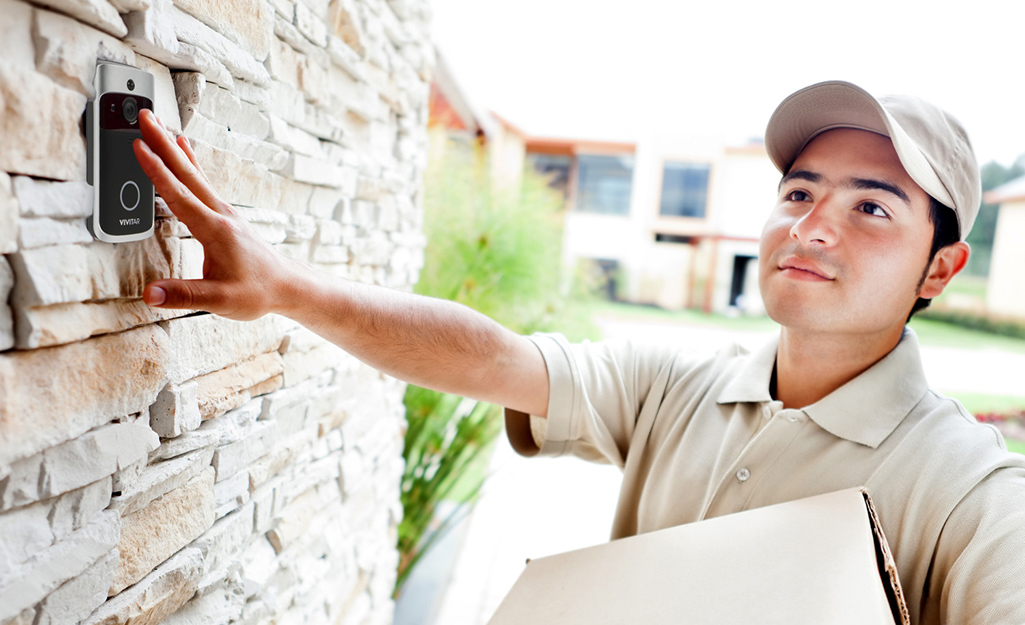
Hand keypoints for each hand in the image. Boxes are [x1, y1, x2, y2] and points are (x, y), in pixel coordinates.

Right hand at [133, 109, 295, 320]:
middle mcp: (221, 214)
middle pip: (187, 173)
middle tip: (146, 117)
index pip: (179, 195)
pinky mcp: (226, 215)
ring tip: (161, 126)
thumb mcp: (220, 300)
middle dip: (164, 143)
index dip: (157, 170)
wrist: (286, 286)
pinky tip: (186, 151)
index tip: (139, 146)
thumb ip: (184, 296)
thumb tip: (150, 294)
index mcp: (215, 229)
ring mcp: (225, 212)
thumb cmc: (258, 292)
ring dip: (175, 148)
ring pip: (195, 174)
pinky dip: (190, 163)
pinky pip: (203, 182)